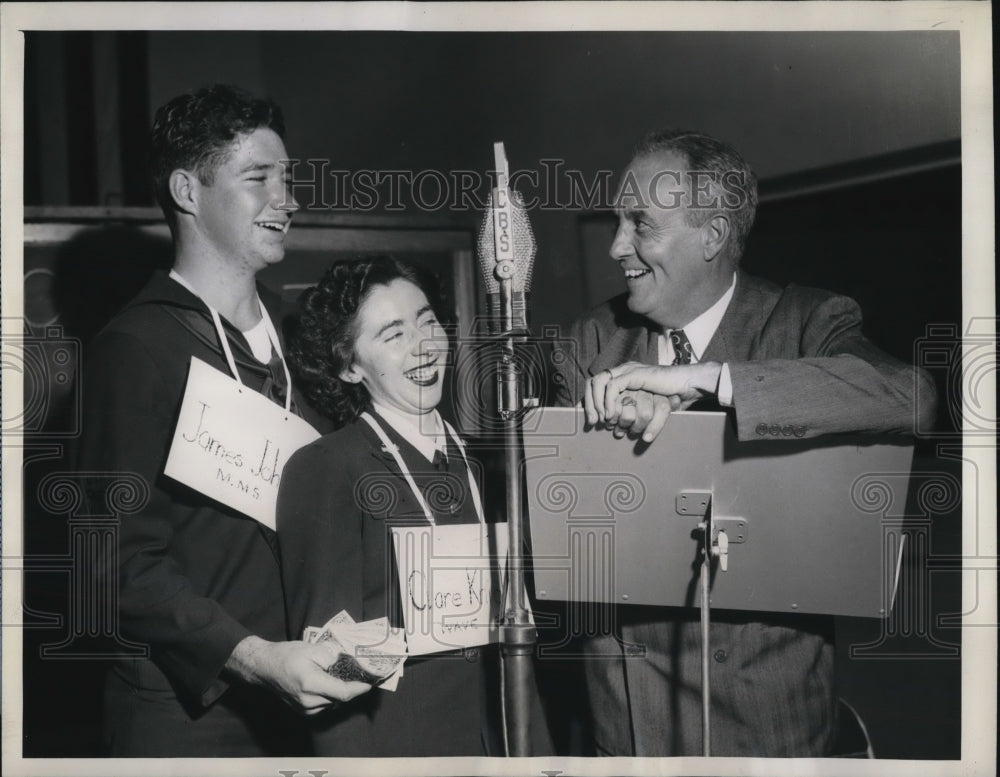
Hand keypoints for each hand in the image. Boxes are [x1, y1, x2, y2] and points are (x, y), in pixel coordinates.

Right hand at [226, 636, 371, 714]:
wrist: (264, 667)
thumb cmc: (287, 655)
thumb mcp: (312, 648)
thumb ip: (333, 657)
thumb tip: (350, 663)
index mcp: (311, 684)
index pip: (343, 692)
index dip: (360, 688)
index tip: (371, 682)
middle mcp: (308, 701)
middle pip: (340, 698)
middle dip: (351, 687)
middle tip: (358, 673)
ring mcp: (305, 709)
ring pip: (333, 702)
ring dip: (340, 691)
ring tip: (339, 675)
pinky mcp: (303, 712)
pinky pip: (324, 705)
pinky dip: (330, 695)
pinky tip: (327, 682)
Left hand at [585, 361, 721, 441]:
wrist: (686, 386)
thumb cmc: (670, 397)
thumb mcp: (643, 406)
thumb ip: (628, 411)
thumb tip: (612, 426)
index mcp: (624, 376)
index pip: (596, 384)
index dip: (589, 402)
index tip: (592, 422)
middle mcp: (624, 370)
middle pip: (593, 381)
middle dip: (589, 404)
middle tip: (592, 423)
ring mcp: (629, 369)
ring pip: (599, 381)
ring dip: (596, 402)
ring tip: (603, 419)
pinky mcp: (635, 373)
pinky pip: (613, 385)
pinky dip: (608, 400)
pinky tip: (611, 414)